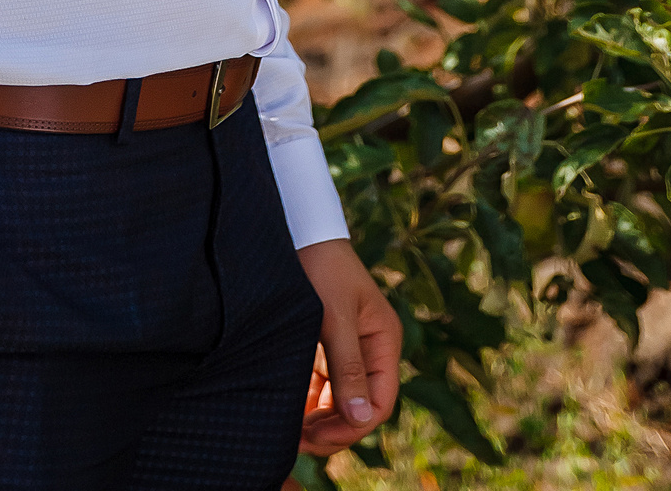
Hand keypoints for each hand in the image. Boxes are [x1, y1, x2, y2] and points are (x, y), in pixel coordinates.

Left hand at [294, 238, 402, 460]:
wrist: (297, 228)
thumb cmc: (321, 266)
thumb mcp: (334, 317)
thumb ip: (348, 368)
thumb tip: (362, 418)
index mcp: (384, 340)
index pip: (380, 402)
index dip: (353, 427)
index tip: (318, 438)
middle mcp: (370, 347)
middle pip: (358, 405)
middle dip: (332, 427)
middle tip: (297, 442)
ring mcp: (347, 346)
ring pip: (337, 398)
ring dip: (317, 418)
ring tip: (289, 431)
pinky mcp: (324, 342)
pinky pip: (320, 383)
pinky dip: (307, 399)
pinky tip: (287, 410)